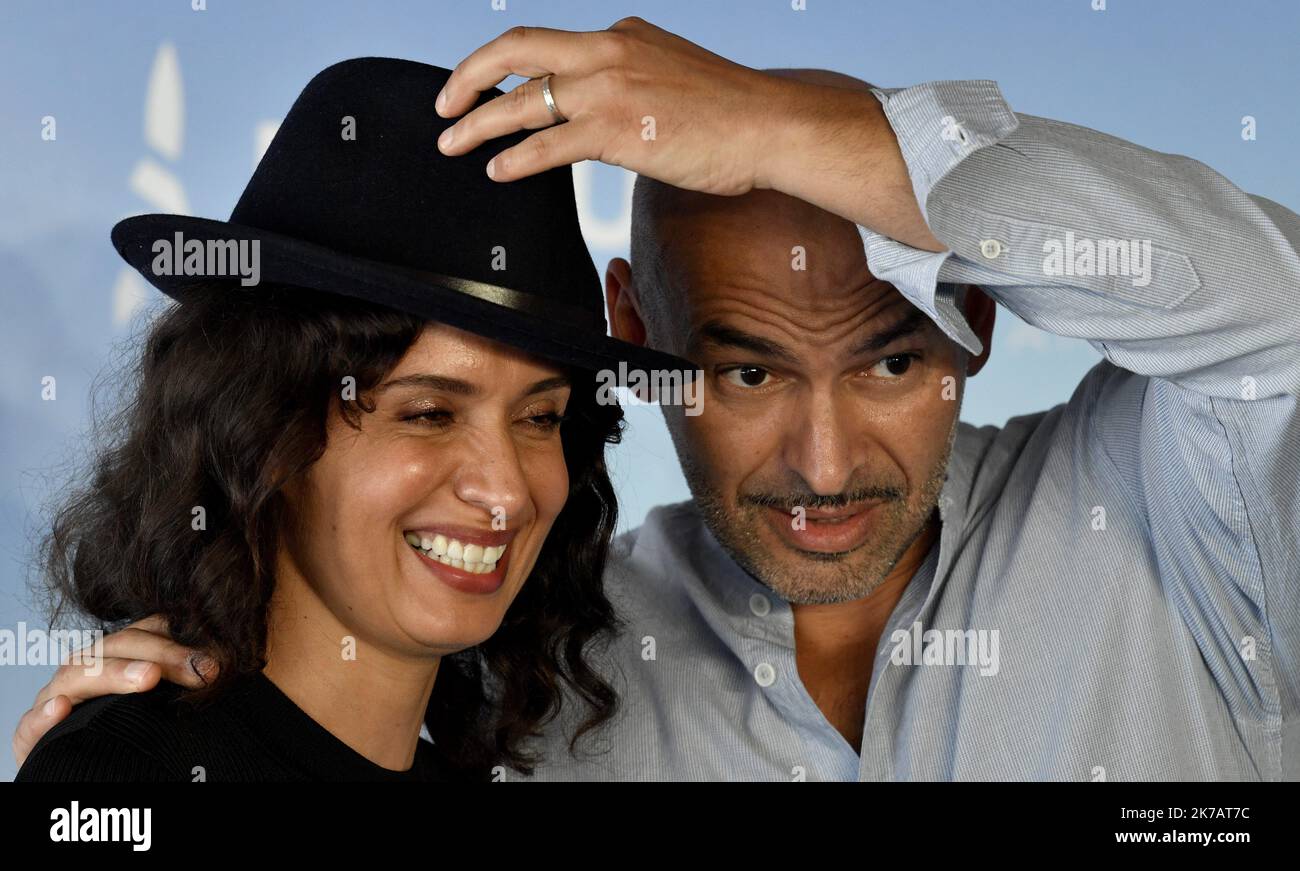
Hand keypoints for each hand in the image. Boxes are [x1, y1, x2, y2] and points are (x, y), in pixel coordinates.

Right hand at [11, 615, 216, 767]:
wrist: (99, 768)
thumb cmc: (139, 729)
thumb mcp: (166, 700)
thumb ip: (187, 677)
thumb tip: (224, 664)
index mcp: (119, 655)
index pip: (146, 629)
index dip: (179, 637)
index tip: (216, 658)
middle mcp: (87, 669)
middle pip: (119, 646)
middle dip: (164, 655)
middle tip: (201, 671)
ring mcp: (58, 697)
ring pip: (79, 673)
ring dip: (115, 673)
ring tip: (149, 678)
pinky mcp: (32, 735)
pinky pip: (31, 724)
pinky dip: (45, 714)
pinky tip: (63, 708)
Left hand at [435, 16, 795, 196]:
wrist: (771, 125)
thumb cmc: (733, 113)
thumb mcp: (673, 75)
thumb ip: (633, 83)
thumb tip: (608, 115)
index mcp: (621, 35)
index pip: (548, 44)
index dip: (504, 64)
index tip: (482, 83)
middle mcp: (609, 51)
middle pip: (516, 51)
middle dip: (469, 77)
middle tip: (443, 105)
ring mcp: (610, 88)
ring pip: (524, 100)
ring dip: (479, 123)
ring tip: (452, 144)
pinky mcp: (617, 130)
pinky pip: (548, 144)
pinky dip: (515, 157)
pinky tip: (496, 170)